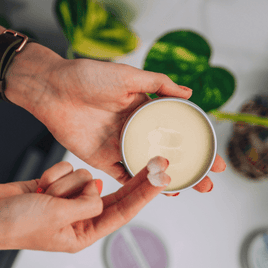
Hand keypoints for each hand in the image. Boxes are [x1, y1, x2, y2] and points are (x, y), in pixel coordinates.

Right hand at [0, 157, 170, 253]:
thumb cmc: (15, 225)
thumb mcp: (59, 218)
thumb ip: (87, 204)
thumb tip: (98, 190)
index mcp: (84, 233)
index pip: (123, 212)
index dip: (144, 195)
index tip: (161, 180)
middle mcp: (79, 216)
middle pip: (114, 194)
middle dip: (132, 180)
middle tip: (156, 163)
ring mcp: (67, 200)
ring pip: (85, 177)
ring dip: (66, 182)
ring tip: (45, 194)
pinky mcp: (57, 185)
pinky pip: (69, 169)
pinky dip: (55, 174)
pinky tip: (38, 186)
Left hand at [30, 57, 225, 194]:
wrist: (53, 89)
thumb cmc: (88, 77)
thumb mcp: (128, 76)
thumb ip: (158, 83)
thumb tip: (189, 94)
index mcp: (143, 110)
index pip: (176, 130)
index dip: (196, 143)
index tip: (215, 156)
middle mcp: (134, 130)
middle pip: (167, 152)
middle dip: (189, 167)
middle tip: (209, 182)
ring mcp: (119, 146)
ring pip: (149, 167)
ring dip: (169, 179)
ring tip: (189, 189)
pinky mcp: (102, 159)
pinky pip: (124, 174)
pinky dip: (140, 184)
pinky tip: (157, 191)